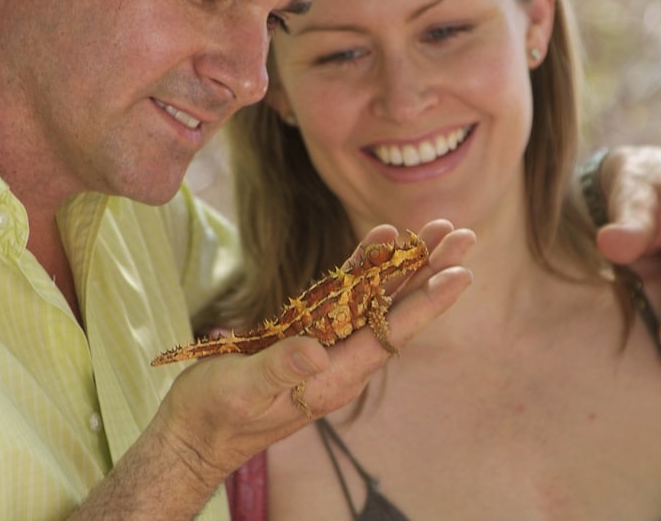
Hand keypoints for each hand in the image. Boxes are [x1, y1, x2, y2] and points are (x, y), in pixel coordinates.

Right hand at [154, 221, 473, 478]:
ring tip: (437, 230)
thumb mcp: (243, 391)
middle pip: (396, 310)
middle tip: (463, 234)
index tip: (461, 274)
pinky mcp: (304, 334)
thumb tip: (315, 351)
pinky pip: (343, 296)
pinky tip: (379, 241)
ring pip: (375, 299)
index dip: (427, 303)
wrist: (197, 431)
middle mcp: (339, 361)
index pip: (391, 334)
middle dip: (430, 271)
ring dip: (406, 264)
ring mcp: (324, 347)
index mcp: (333, 378)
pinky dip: (361, 266)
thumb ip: (278, 369)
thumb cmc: (216, 415)